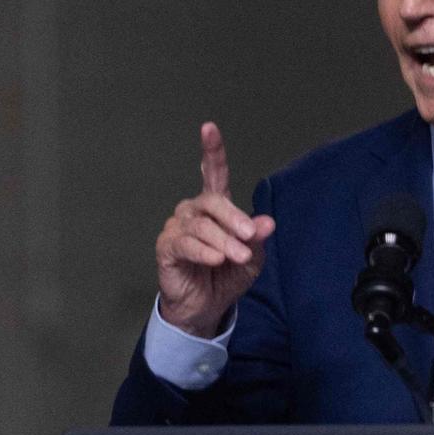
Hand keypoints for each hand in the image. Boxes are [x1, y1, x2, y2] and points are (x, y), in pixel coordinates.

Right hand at [155, 122, 275, 336]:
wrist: (207, 306)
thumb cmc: (227, 275)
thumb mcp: (251, 257)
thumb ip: (257, 238)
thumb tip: (267, 223)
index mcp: (216, 207)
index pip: (213, 173)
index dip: (212, 151)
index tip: (209, 127)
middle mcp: (194, 211)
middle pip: (213, 201)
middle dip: (233, 218)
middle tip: (249, 236)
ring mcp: (178, 228)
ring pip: (202, 226)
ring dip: (223, 242)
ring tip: (237, 257)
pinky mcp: (167, 248)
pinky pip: (185, 243)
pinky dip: (203, 251)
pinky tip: (215, 259)